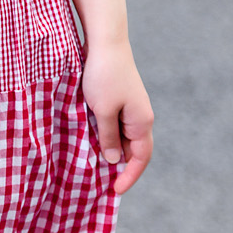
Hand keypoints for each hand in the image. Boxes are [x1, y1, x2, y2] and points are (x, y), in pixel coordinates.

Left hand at [80, 38, 153, 195]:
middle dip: (119, 166)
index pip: (140, 158)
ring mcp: (132, 106)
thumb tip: (114, 160)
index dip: (129, 177)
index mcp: (142, 122)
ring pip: (122, 136)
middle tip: (100, 182)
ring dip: (110, 149)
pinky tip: (91, 138)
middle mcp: (141, 116)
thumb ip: (108, 137)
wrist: (105, 41)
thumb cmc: (104, 75)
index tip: (114, 191)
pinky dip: (105, 134)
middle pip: (133, 150)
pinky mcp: (120, 97)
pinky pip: (116, 123)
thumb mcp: (103, 111)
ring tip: (91, 164)